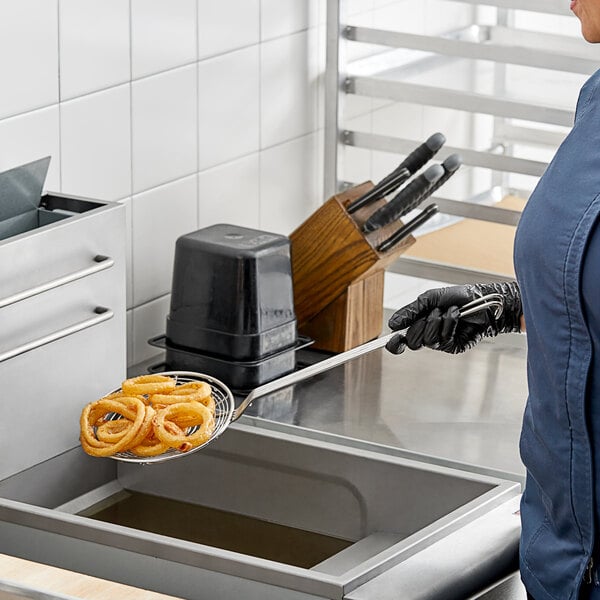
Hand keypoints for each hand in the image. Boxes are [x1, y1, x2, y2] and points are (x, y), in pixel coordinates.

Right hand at [386, 281, 521, 354]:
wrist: (482, 300)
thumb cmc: (459, 297)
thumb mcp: (429, 298)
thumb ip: (410, 311)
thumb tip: (392, 324)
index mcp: (419, 324)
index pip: (402, 340)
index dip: (394, 343)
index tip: (393, 340)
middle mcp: (428, 335)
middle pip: (412, 342)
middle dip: (419, 325)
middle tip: (431, 312)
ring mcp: (441, 342)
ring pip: (427, 340)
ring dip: (436, 321)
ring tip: (447, 311)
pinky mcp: (454, 347)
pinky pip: (443, 339)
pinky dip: (449, 323)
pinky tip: (456, 315)